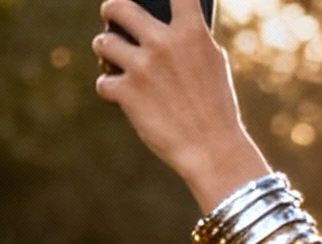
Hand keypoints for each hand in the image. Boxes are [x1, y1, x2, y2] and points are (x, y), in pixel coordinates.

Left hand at [93, 0, 263, 212]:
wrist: (213, 151)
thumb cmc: (217, 109)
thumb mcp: (213, 64)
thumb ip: (191, 38)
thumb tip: (166, 24)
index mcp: (190, 32)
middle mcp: (163, 43)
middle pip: (120, 6)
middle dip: (112, 10)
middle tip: (112, 16)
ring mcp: (142, 67)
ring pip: (104, 42)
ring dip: (105, 49)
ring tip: (112, 59)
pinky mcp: (127, 93)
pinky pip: (104, 82)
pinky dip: (109, 89)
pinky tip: (118, 94)